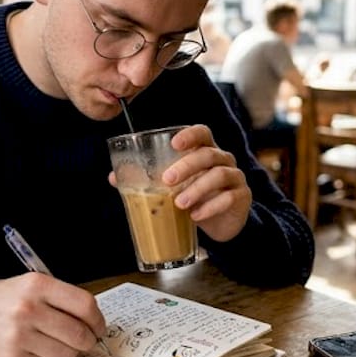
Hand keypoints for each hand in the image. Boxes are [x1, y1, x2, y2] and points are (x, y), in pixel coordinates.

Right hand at [0, 273, 106, 356]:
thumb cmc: (4, 300)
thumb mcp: (31, 285)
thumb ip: (61, 299)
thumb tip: (94, 323)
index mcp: (37, 285)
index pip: (85, 305)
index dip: (98, 320)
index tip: (99, 327)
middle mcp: (28, 310)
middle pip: (79, 333)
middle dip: (88, 340)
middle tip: (85, 340)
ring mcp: (19, 336)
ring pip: (66, 354)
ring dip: (69, 352)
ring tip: (59, 344)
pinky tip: (41, 350)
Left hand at [108, 125, 251, 242]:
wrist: (221, 223)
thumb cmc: (194, 198)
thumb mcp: (172, 188)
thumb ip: (147, 179)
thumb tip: (114, 177)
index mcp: (205, 151)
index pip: (202, 133)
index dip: (190, 135)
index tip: (174, 143)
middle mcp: (223, 160)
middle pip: (208, 154)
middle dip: (186, 165)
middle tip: (167, 180)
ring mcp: (235, 177)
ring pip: (219, 175)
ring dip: (196, 189)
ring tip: (179, 204)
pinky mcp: (241, 197)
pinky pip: (229, 197)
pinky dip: (210, 207)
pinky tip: (195, 216)